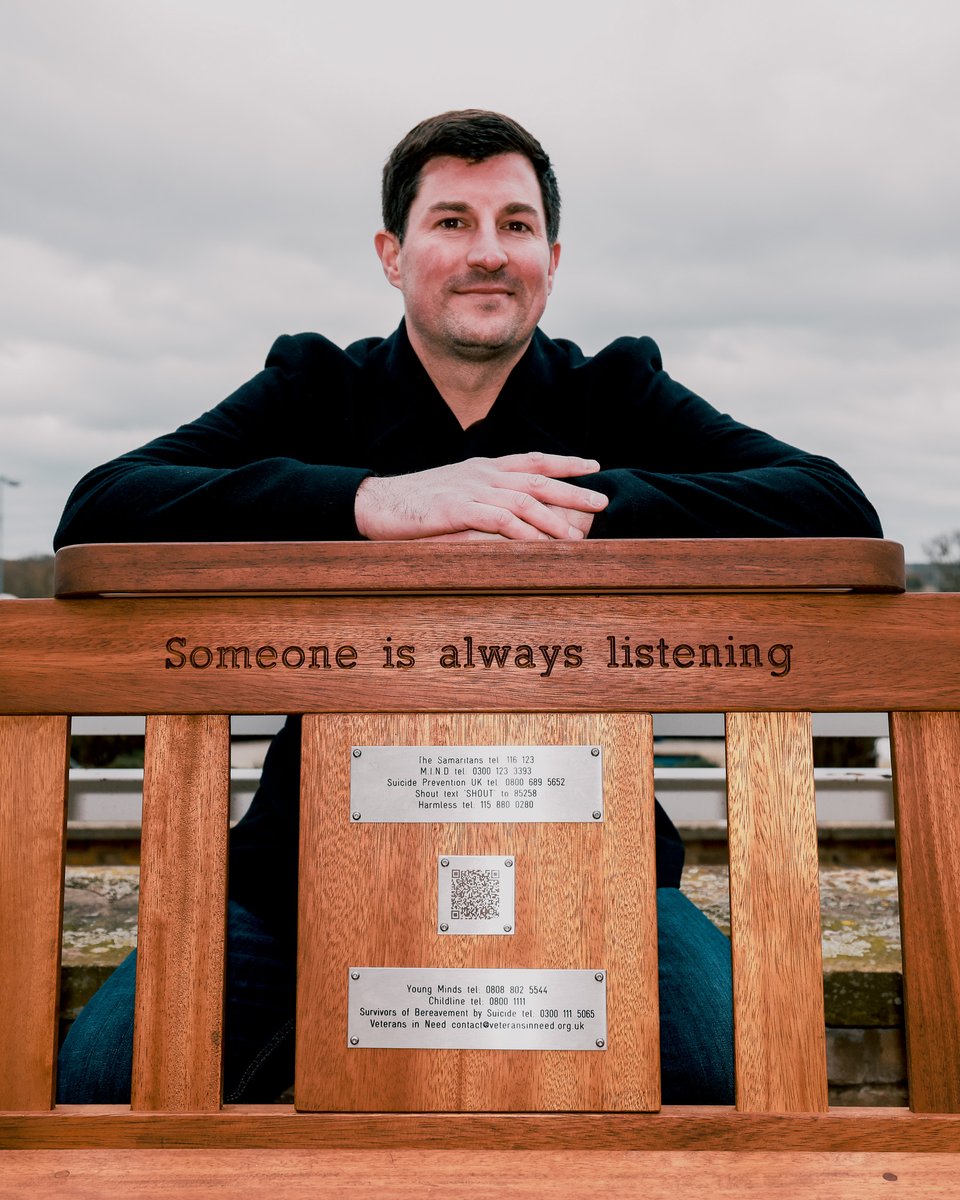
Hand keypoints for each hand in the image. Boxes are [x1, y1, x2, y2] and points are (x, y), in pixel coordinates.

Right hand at [354, 452, 607, 541]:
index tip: (592, 465)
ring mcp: (470, 490)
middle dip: (573, 489)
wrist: (377, 503)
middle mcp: (482, 473)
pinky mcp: (458, 510)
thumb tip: (508, 514)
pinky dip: (524, 533)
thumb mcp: (454, 493)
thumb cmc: (414, 504)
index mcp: (482, 467)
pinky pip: (499, 520)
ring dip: (554, 518)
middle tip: (601, 500)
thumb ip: (482, 498)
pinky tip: (541, 545)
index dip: (564, 462)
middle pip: (537, 479)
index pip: (532, 459)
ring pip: (524, 500)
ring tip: (577, 535)